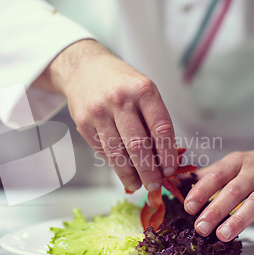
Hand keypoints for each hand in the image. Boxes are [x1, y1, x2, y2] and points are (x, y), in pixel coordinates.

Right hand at [34, 39, 177, 191]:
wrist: (85, 68)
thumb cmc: (121, 83)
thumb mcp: (143, 91)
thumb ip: (153, 120)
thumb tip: (163, 159)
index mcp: (143, 90)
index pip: (161, 128)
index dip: (167, 154)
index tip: (170, 170)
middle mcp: (120, 100)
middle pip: (138, 145)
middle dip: (149, 171)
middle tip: (154, 185)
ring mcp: (99, 111)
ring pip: (117, 152)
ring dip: (129, 174)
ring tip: (138, 185)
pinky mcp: (83, 122)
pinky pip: (102, 149)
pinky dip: (114, 163)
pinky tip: (122, 169)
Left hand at [184, 120, 253, 249]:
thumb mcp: (235, 162)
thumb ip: (209, 174)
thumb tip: (181, 182)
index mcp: (237, 162)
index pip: (217, 175)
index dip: (201, 191)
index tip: (188, 206)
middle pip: (233, 192)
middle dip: (215, 210)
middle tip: (200, 226)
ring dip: (238, 221)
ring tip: (222, 235)